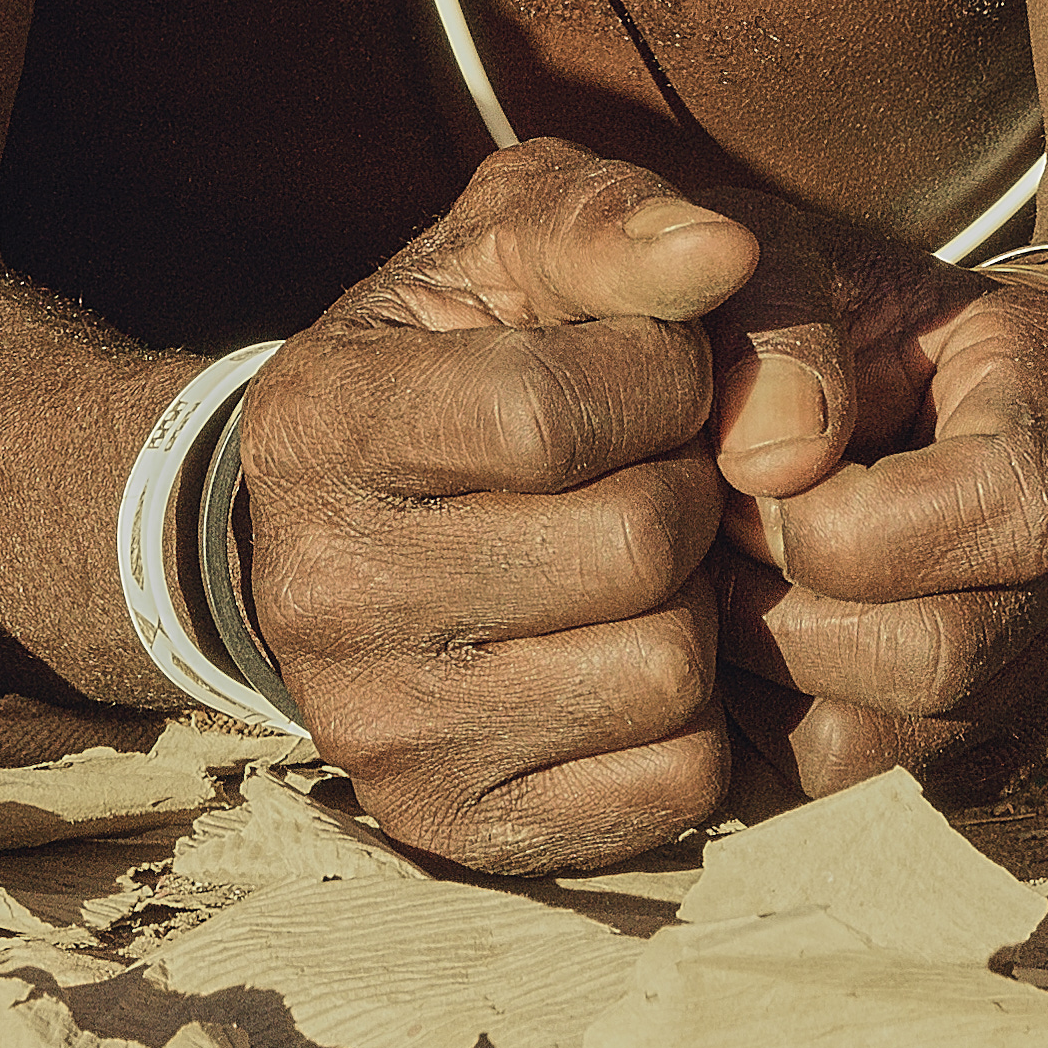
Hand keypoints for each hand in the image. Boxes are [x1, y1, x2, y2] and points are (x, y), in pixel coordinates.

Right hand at [218, 141, 760, 875]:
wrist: (328, 528)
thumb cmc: (452, 356)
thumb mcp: (504, 246)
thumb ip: (610, 224)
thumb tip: (726, 253)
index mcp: (320, 422)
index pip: (545, 411)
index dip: (659, 376)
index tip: (661, 365)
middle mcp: (325, 589)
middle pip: (629, 547)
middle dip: (687, 487)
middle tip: (663, 468)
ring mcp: (382, 726)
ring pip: (663, 672)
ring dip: (695, 602)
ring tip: (645, 557)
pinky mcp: (455, 824)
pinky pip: (672, 786)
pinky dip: (695, 714)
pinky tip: (635, 643)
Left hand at [712, 262, 1047, 806]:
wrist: (871, 368)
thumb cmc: (821, 302)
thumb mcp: (787, 250)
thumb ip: (774, 320)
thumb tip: (765, 461)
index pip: (1011, 507)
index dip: (848, 516)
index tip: (738, 471)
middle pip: (946, 655)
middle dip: (783, 612)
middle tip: (696, 547)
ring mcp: (1033, 664)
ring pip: (888, 756)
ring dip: (760, 687)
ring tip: (701, 595)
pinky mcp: (963, 747)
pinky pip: (852, 800)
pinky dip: (761, 740)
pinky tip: (721, 651)